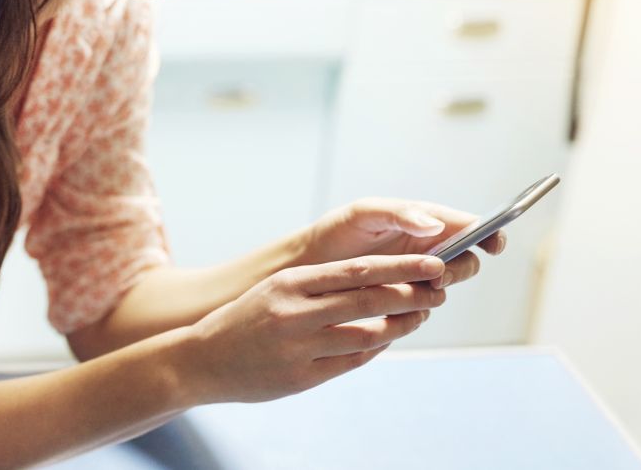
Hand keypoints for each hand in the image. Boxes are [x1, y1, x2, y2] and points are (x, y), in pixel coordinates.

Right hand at [181, 254, 446, 404]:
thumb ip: (320, 286)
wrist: (201, 360)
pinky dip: (376, 348)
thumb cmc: (245, 320)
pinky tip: (387, 339)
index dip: (401, 268)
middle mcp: (295, 313)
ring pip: (367, 333)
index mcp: (290, 283)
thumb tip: (378, 281)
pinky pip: (352, 360)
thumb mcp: (276, 291)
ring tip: (419, 315)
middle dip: (412, 294)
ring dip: (400, 325)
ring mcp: (299, 347)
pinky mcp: (302, 377)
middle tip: (439, 289)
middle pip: (369, 301)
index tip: (435, 263)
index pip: (358, 271)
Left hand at [302, 197, 506, 289]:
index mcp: (425, 221)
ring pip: (448, 286)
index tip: (495, 245)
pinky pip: (425, 307)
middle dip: (461, 269)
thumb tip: (436, 225)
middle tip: (438, 276)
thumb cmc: (337, 231)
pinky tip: (400, 306)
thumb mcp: (365, 214)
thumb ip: (400, 214)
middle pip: (466, 260)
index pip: (469, 227)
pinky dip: (420, 308)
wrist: (308, 265)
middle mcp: (427, 249)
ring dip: (440, 290)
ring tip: (417, 289)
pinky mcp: (405, 299)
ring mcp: (418, 275)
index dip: (489, 234)